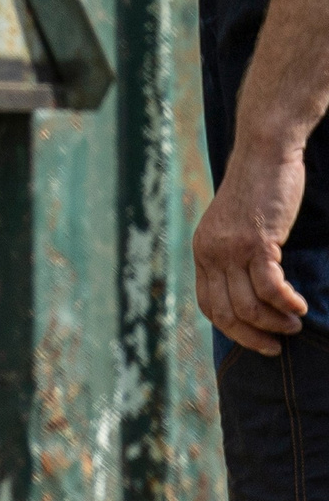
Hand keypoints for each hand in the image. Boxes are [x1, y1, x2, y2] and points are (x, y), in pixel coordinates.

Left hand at [195, 145, 310, 354]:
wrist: (264, 155)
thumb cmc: (258, 191)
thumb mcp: (234, 227)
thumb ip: (234, 255)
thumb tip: (248, 288)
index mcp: (203, 253)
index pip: (208, 305)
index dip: (231, 328)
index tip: (253, 339)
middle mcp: (211, 254)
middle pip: (224, 313)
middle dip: (250, 336)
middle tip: (274, 345)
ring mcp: (232, 249)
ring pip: (248, 305)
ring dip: (273, 322)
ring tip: (293, 325)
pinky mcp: (257, 242)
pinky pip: (269, 287)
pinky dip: (285, 303)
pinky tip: (299, 307)